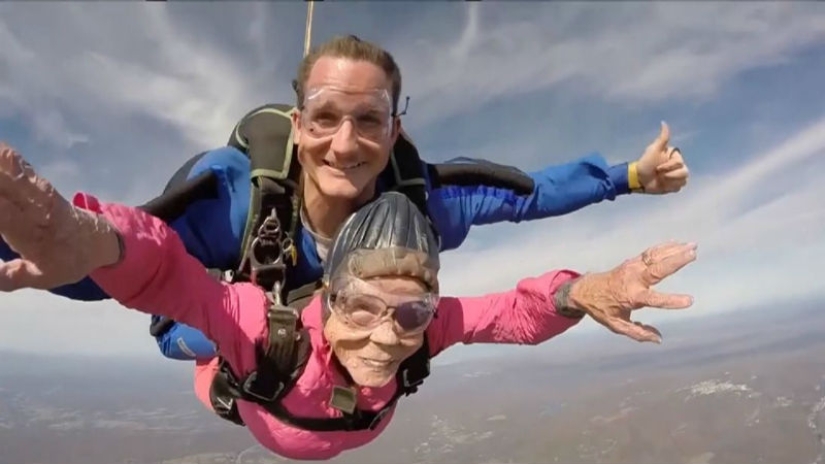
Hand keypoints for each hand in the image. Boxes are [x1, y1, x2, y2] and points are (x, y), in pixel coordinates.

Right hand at [0, 143, 120, 291]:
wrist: (98, 241)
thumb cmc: (66, 261)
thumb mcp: (43, 278)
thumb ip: (12, 277)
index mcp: (35, 238)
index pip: (7, 220)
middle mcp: (37, 213)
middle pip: (10, 193)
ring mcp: (41, 196)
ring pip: (16, 176)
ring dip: (0, 164)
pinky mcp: (41, 185)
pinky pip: (22, 168)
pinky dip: (7, 156)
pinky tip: (0, 145)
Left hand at [567, 241, 696, 342]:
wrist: (584, 290)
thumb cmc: (602, 309)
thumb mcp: (617, 325)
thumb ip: (638, 333)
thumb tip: (659, 339)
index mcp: (631, 297)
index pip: (655, 300)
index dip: (672, 301)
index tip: (690, 300)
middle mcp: (633, 280)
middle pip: (657, 269)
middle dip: (675, 261)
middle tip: (693, 254)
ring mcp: (633, 268)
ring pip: (655, 256)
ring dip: (674, 250)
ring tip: (693, 245)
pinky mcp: (632, 262)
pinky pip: (650, 253)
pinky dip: (665, 247)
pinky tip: (678, 243)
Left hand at [635, 122, 688, 193]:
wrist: (638, 179)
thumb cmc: (645, 163)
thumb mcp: (654, 149)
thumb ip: (662, 138)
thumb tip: (664, 122)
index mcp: (675, 157)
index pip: (680, 163)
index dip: (668, 167)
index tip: (657, 168)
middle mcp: (678, 166)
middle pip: (684, 172)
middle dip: (669, 175)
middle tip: (657, 174)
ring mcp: (676, 176)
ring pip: (683, 181)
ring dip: (670, 182)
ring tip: (659, 180)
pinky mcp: (674, 186)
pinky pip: (679, 188)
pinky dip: (670, 187)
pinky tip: (661, 185)